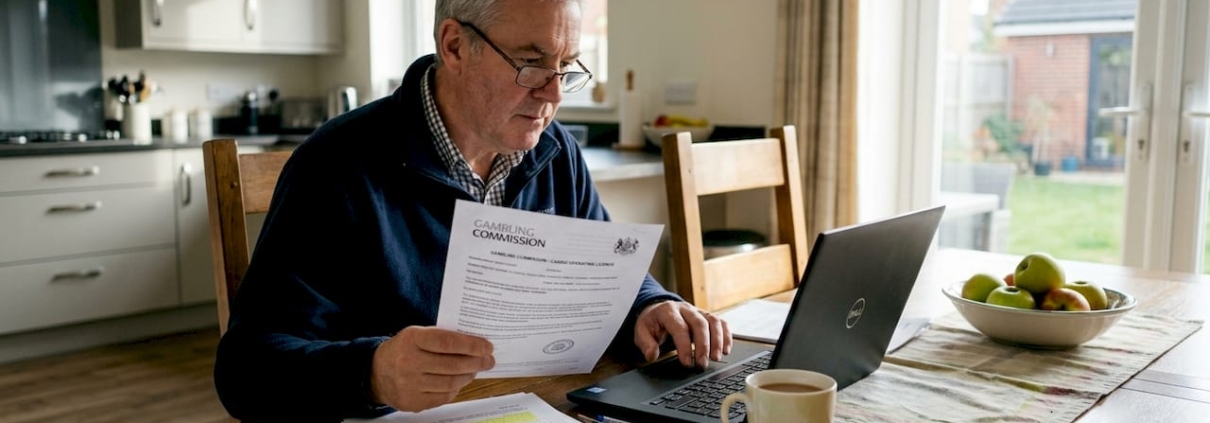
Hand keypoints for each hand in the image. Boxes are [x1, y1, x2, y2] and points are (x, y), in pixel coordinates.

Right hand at [370, 326, 494, 411]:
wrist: (376, 372)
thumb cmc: (404, 350)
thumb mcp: (417, 335)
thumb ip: (442, 338)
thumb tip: (475, 346)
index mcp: (412, 339)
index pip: (448, 342)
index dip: (471, 345)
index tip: (487, 346)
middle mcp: (409, 362)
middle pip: (452, 365)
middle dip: (476, 362)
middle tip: (489, 360)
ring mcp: (410, 385)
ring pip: (450, 383)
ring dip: (468, 376)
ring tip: (476, 369)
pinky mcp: (413, 402)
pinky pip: (443, 396)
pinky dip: (456, 389)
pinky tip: (460, 381)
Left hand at [633, 300, 731, 367]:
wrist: (658, 310)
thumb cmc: (652, 323)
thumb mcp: (641, 332)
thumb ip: (645, 344)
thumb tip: (652, 355)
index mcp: (668, 311)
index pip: (679, 327)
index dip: (684, 346)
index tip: (686, 363)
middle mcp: (685, 309)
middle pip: (700, 324)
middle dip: (703, 345)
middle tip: (702, 364)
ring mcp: (698, 311)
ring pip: (713, 321)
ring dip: (718, 341)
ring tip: (716, 358)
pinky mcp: (707, 316)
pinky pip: (721, 323)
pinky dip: (726, 336)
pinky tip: (726, 350)